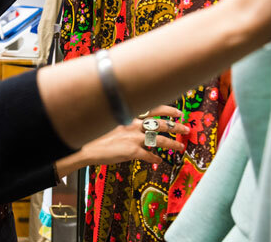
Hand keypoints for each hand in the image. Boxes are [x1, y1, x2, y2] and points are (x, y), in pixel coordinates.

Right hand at [55, 105, 187, 176]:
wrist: (84, 146)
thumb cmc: (93, 132)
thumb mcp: (109, 120)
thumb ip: (123, 121)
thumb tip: (133, 123)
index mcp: (128, 114)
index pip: (153, 108)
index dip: (168, 110)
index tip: (178, 112)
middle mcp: (133, 124)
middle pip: (161, 123)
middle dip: (176, 126)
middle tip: (186, 129)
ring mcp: (133, 138)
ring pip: (159, 139)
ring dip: (172, 143)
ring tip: (180, 147)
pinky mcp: (131, 151)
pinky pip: (149, 156)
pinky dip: (155, 159)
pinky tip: (159, 162)